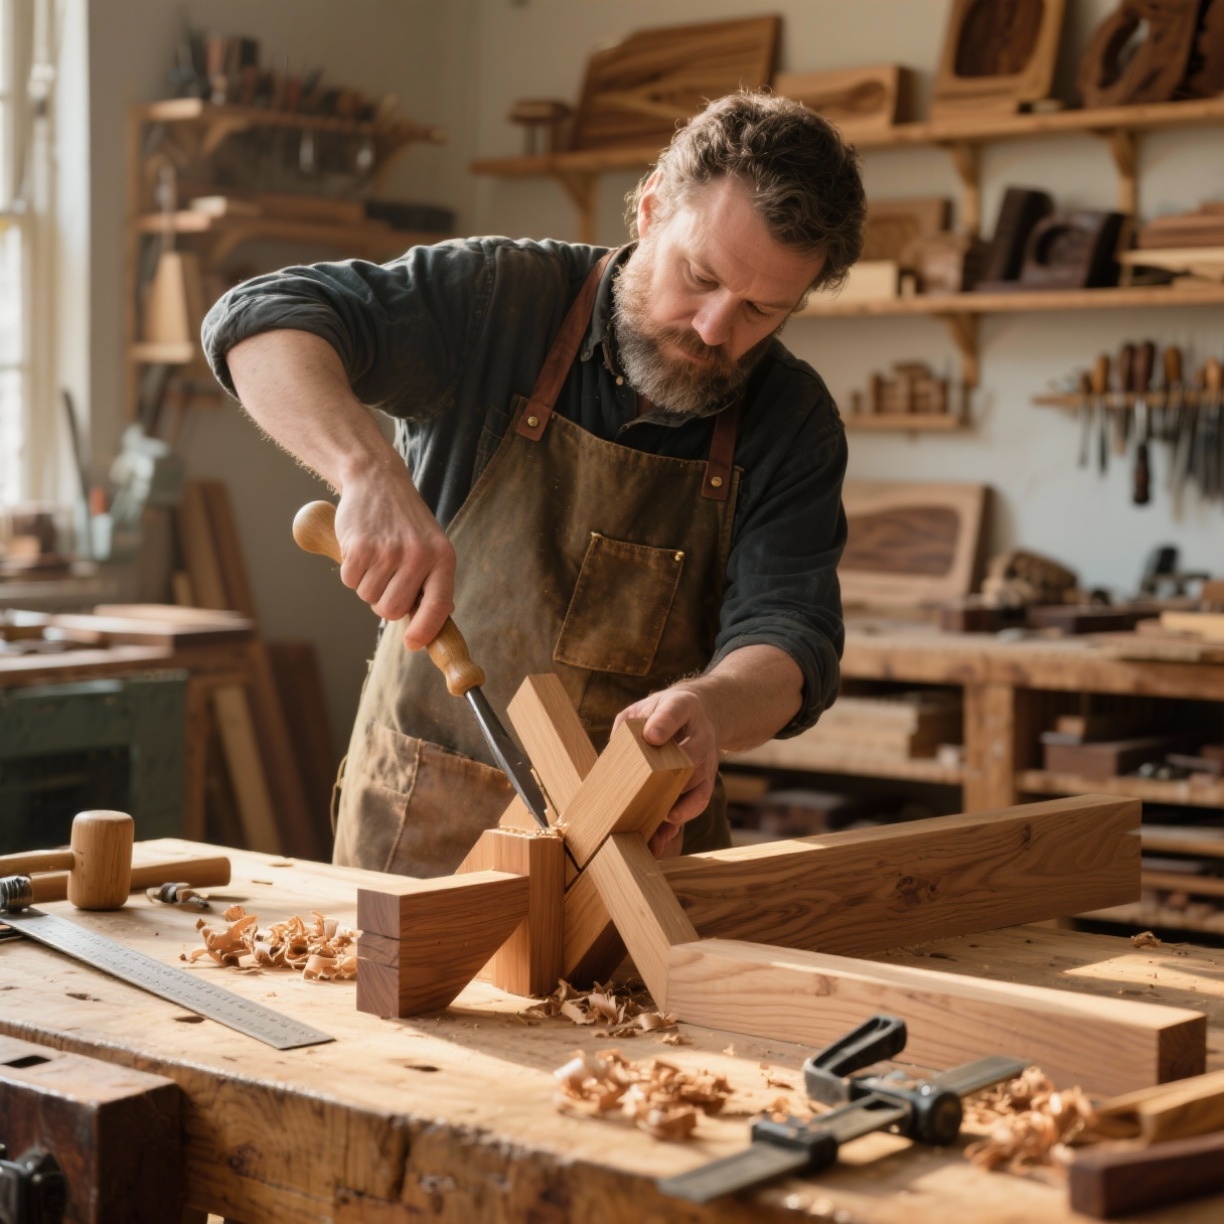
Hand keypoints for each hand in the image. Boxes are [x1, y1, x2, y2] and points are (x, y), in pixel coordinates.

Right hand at [333, 467, 455, 649]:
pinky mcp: (360, 548)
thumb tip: (438, 622)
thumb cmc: (406, 522)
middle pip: (392, 611)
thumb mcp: (433, 546)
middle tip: (386, 579)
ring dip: (366, 585)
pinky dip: (350, 572)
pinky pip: (349, 581)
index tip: (413, 644)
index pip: (438, 606)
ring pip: (368, 597)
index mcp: (442, 558)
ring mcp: (388, 552)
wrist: (378, 481)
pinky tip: (359, 550)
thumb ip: (435, 582)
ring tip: (375, 557)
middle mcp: (418, 556)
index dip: (426, 630)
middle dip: (383, 603)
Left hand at [613, 685, 718, 858]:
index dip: (664, 724)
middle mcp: (700, 733)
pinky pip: (701, 799)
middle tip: (646, 789)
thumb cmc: (662, 713)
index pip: (675, 711)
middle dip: (670, 774)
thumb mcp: (642, 708)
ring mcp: (707, 757)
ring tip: (657, 823)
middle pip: (691, 754)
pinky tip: (666, 829)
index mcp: (681, 706)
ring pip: (696, 782)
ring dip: (677, 803)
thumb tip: (610, 756)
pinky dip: (685, 815)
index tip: (651, 737)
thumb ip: (626, 726)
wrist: (699, 715)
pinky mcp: (707, 778)